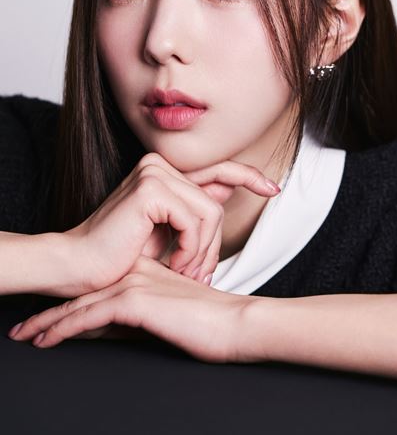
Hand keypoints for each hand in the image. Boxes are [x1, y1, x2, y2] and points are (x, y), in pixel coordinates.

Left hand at [8, 255, 258, 363]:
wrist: (237, 322)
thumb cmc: (214, 320)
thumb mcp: (175, 311)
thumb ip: (147, 311)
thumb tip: (116, 326)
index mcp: (148, 272)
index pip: (101, 287)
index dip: (73, 302)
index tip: (49, 319)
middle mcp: (137, 274)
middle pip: (85, 293)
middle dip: (52, 312)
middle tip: (25, 328)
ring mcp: (136, 285)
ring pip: (81, 305)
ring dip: (49, 321)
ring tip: (26, 335)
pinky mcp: (136, 301)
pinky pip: (90, 317)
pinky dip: (65, 328)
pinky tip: (47, 339)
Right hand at [62, 152, 279, 294]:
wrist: (79, 267)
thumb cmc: (120, 255)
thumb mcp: (166, 231)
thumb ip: (194, 209)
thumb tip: (231, 189)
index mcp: (164, 172)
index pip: (218, 169)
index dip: (249, 176)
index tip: (273, 188)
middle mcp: (159, 165)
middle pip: (216, 202)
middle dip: (214, 244)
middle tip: (200, 274)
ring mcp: (154, 173)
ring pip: (210, 213)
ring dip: (202, 251)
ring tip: (185, 272)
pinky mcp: (151, 189)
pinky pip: (194, 221)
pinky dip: (190, 249)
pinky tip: (175, 263)